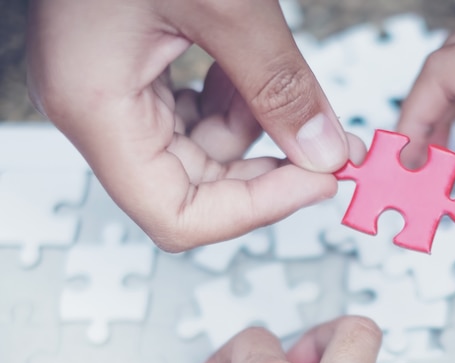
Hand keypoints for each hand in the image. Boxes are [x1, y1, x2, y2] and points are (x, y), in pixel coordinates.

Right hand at [27, 0, 353, 250]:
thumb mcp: (224, 1)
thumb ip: (279, 86)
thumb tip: (322, 152)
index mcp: (96, 107)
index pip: (178, 216)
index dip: (254, 211)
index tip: (314, 184)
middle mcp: (97, 112)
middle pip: (195, 191)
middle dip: (269, 174)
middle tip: (327, 152)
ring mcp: (113, 95)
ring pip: (200, 156)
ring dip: (255, 134)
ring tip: (290, 94)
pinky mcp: (132, 76)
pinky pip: (192, 118)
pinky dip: (233, 105)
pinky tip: (253, 75)